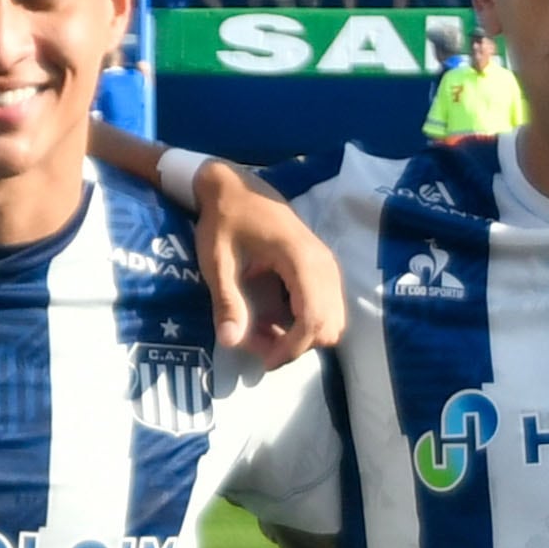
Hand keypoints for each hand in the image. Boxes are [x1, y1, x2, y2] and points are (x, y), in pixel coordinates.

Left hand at [194, 155, 343, 363]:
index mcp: (300, 259)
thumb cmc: (224, 219)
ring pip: (331, 321)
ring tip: (262, 332)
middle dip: (296, 346)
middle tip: (257, 343)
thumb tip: (230, 341)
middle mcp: (323, 265)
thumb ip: (226, 301)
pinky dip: (303, 324)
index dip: (293, 348)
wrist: (235, 187)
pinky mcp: (322, 270)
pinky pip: (326, 309)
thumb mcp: (217, 261)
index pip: (314, 319)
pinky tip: (272, 319)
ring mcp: (327, 267)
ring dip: (300, 337)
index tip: (264, 360)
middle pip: (329, 327)